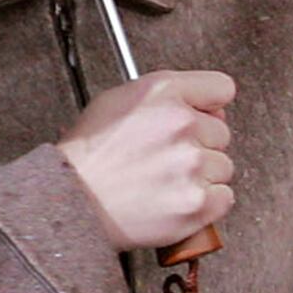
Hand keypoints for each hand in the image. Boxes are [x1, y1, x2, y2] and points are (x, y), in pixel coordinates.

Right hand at [57, 69, 237, 251]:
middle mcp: (181, 124)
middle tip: (163, 159)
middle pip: (221, 132)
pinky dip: (205, 204)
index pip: (221, 88)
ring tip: (161, 182)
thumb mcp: (117, 102)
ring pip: (222, 167)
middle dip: (199, 145)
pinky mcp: (196, 201)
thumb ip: (166, 97)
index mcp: (163, 92)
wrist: (68, 202)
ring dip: (200, 177)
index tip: (201, 118)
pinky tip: (173, 199)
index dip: (209, 106)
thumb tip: (208, 109)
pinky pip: (224, 198)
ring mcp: (191, 164)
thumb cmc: (88, 157)